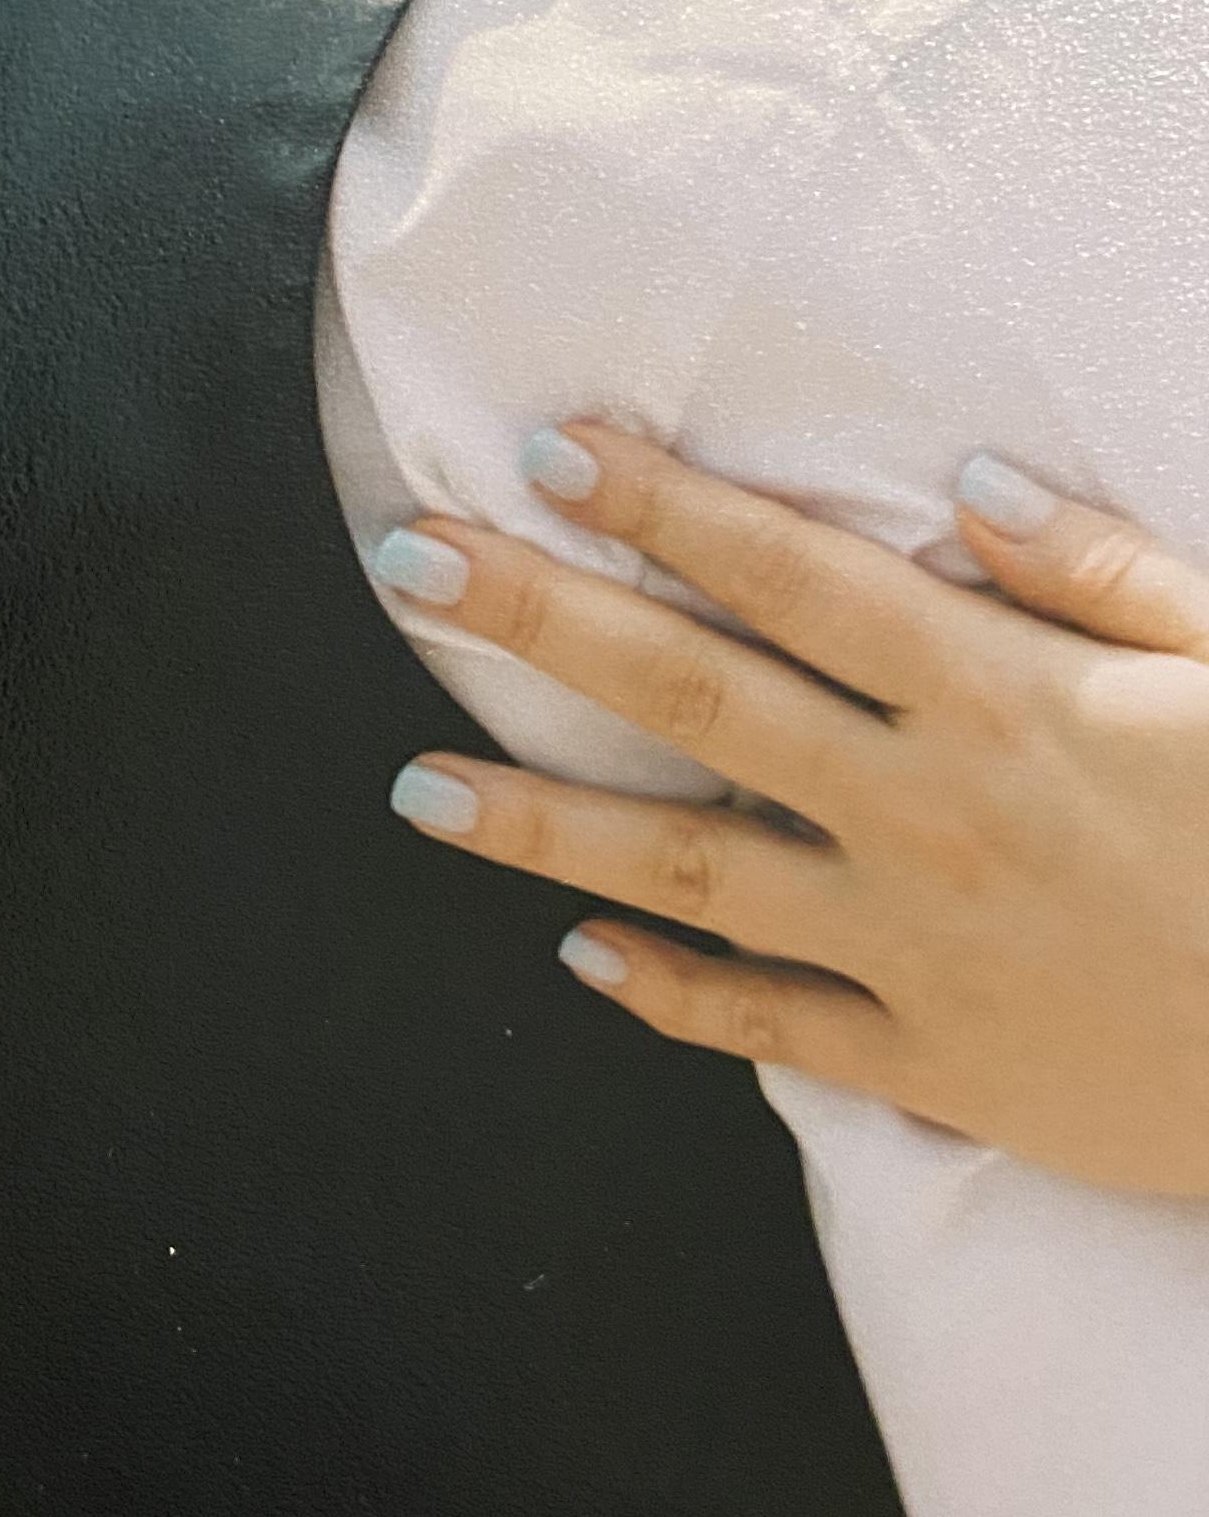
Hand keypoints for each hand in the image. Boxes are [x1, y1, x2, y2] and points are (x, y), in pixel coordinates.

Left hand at [376, 427, 1208, 1199]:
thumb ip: (1108, 575)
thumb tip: (967, 488)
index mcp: (1008, 700)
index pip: (796, 578)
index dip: (665, 509)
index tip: (549, 451)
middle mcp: (930, 817)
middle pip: (693, 698)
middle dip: (538, 621)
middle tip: (408, 563)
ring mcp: (916, 948)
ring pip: (681, 875)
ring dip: (537, 828)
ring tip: (415, 789)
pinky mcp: (933, 1064)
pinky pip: (765, 1028)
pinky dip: (664, 997)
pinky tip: (576, 961)